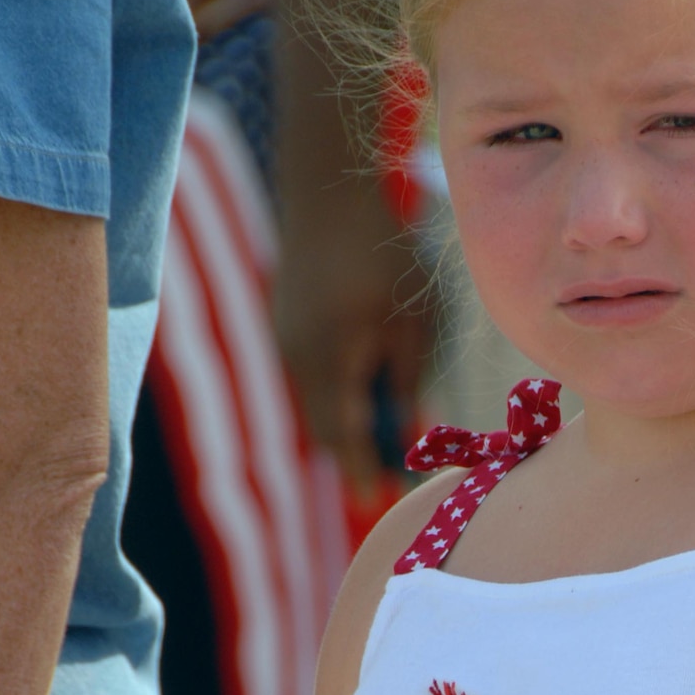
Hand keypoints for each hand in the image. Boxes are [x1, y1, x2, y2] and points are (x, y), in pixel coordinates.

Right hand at [269, 212, 431, 491]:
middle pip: (322, 427)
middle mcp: (296, 360)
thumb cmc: (384, 257)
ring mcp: (284, 342)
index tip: (379, 498)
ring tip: (380, 439)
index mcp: (329, 362)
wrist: (328, 195)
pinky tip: (360, 393)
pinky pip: (309, 377)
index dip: (362, 468)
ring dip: (342, 424)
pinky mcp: (283, 327)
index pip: (344, 435)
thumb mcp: (410, 321)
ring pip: (314, 402)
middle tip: (385, 477)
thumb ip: (407, 380)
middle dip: (352, 454)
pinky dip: (332, 394)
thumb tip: (409, 430)